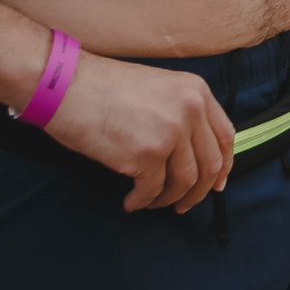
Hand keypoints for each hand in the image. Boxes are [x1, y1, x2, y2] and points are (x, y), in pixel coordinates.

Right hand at [41, 52, 235, 213]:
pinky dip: (142, 201)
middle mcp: (190, 111)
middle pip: (209, 165)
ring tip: (151, 202)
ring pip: (183, 182)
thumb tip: (194, 155)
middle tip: (183, 204)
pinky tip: (131, 201)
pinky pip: (152, 191)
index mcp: (196, 91)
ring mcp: (169, 133)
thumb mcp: (159, 88)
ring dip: (168, 199)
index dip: (223, 166)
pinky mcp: (144, 155)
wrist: (65, 84)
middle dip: (198, 192)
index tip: (216, 185)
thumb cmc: (104, 88)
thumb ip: (183, 113)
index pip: (225, 137)